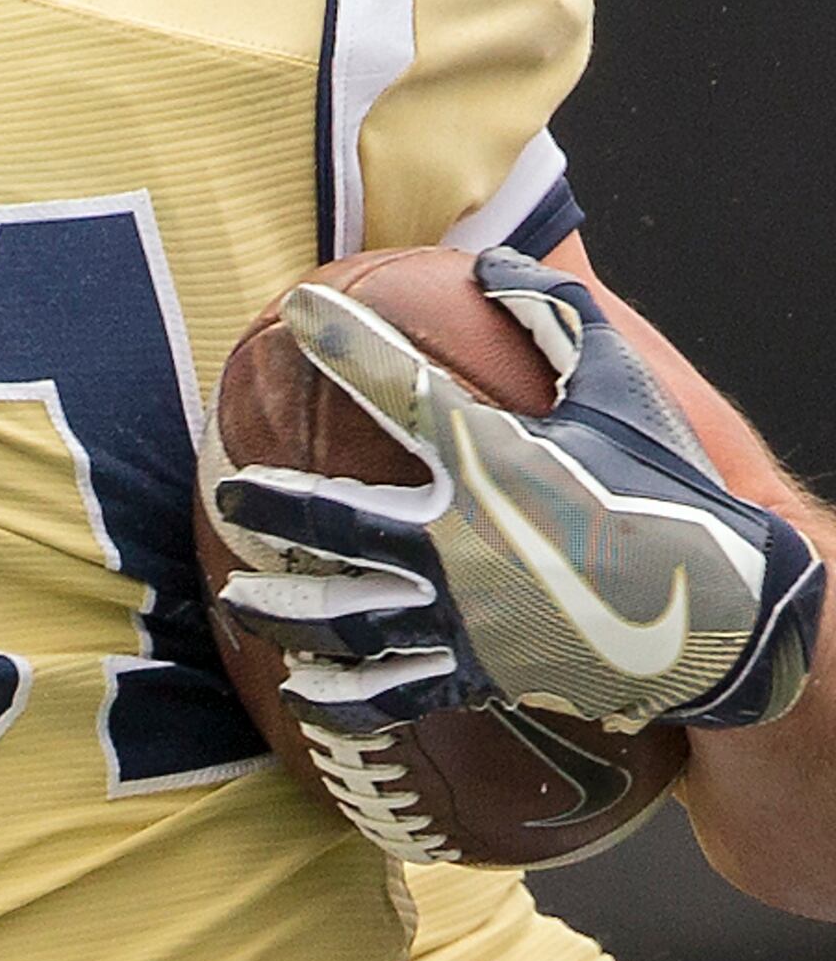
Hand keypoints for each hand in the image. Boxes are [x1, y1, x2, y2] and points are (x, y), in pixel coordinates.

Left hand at [212, 248, 822, 733]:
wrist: (732, 608)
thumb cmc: (672, 490)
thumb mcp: (622, 391)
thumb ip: (558, 317)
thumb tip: (495, 260)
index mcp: (489, 457)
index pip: (396, 385)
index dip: (340, 342)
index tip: (295, 312)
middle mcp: (459, 535)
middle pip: (333, 518)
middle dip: (270, 503)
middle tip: (227, 489)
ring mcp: (464, 610)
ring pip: (345, 612)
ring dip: (283, 604)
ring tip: (240, 596)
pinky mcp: (481, 671)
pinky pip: (395, 691)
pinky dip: (344, 699)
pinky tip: (305, 695)